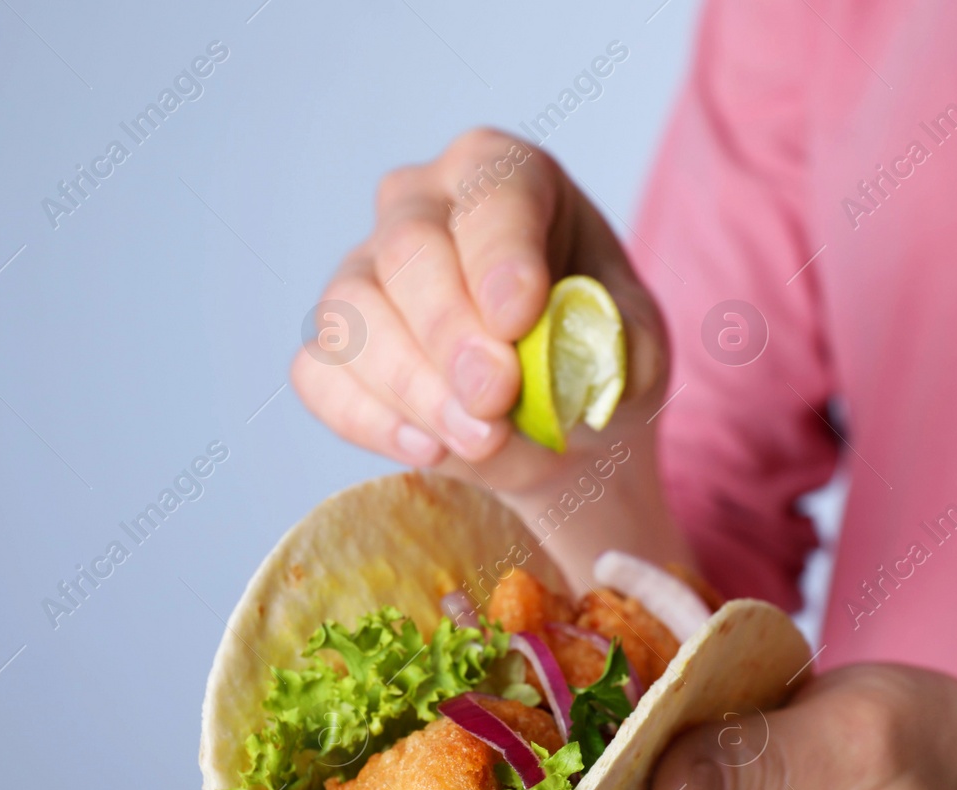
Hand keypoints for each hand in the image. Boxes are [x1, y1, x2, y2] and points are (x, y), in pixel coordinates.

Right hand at [291, 127, 667, 492]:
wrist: (557, 427)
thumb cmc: (591, 359)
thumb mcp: (634, 346)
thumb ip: (620, 343)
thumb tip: (594, 356)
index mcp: (503, 174)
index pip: (491, 192)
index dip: (499, 255)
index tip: (518, 319)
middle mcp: (421, 203)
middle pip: (410, 249)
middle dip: (452, 333)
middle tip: (496, 399)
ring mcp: (364, 271)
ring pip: (352, 313)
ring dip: (415, 386)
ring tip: (480, 438)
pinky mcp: (333, 344)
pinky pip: (322, 375)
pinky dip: (371, 418)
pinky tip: (429, 447)